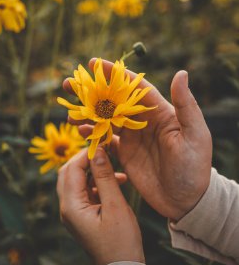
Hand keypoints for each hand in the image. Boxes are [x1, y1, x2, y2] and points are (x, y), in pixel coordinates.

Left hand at [57, 147, 144, 264]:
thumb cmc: (121, 240)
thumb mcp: (115, 205)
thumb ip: (105, 176)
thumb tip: (98, 152)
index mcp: (71, 206)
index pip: (72, 169)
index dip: (86, 153)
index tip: (102, 142)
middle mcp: (67, 208)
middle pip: (69, 173)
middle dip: (86, 159)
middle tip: (106, 150)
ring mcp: (74, 213)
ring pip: (78, 181)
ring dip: (94, 171)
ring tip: (115, 167)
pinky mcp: (82, 215)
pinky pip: (86, 192)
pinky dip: (98, 183)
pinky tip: (117, 181)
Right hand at [64, 59, 211, 221]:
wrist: (187, 200)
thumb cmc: (195, 166)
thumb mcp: (195, 135)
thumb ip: (186, 105)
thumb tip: (181, 73)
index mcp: (159, 111)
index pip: (134, 87)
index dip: (114, 74)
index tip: (94, 64)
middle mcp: (142, 121)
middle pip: (113, 101)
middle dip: (91, 92)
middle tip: (69, 84)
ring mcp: (132, 138)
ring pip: (104, 120)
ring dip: (86, 114)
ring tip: (69, 112)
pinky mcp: (125, 154)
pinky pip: (104, 141)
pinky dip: (90, 135)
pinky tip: (79, 131)